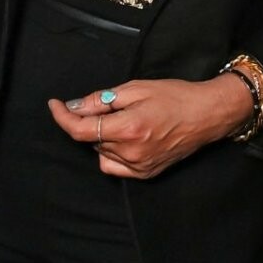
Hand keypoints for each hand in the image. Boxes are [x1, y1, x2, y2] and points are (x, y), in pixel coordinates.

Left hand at [48, 76, 253, 178]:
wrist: (207, 115)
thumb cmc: (176, 96)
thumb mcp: (137, 88)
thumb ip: (102, 100)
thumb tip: (75, 107)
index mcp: (128, 129)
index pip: (81, 130)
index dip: (63, 117)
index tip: (56, 104)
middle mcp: (131, 153)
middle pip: (92, 139)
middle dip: (92, 120)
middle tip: (112, 105)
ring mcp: (139, 167)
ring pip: (101, 152)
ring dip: (103, 136)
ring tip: (127, 120)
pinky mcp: (146, 174)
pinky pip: (114, 166)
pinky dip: (113, 152)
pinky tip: (128, 138)